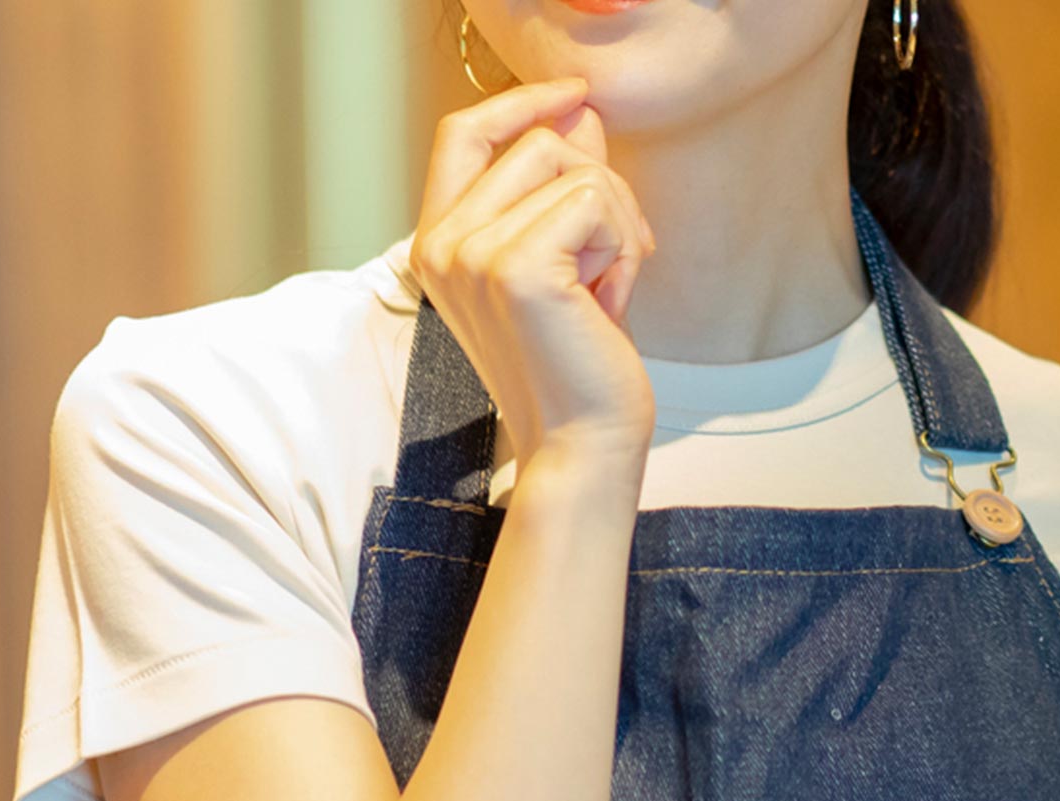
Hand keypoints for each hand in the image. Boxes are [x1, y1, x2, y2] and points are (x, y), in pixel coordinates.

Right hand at [409, 77, 658, 466]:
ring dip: (616, 224)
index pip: (464, 133)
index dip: (522, 102)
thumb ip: (564, 183)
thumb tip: (579, 112)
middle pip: (535, 141)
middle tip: (617, 259)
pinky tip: (608, 302)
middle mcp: (441, 245)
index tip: (578, 98)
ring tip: (605, 290)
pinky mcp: (515, 267)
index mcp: (438, 244)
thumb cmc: (579, 363)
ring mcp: (471, 254)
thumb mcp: (570, 258)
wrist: (585, 444)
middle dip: (600, 186)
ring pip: (572, 168)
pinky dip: (622, 246)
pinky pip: (594, 201)